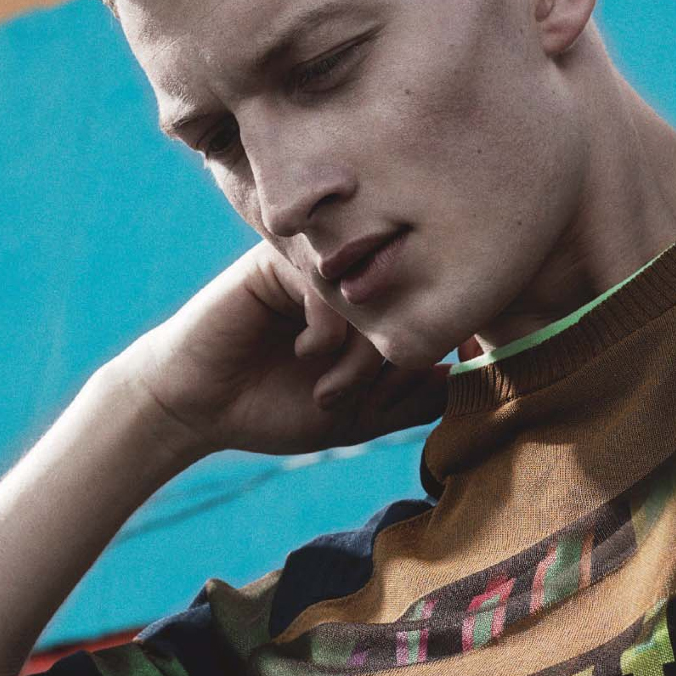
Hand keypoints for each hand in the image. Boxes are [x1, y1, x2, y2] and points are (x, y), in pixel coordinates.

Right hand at [114, 240, 455, 461]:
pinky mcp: (282, 260)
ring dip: (359, 358)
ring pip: (376, 299)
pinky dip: (327, 333)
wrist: (200, 405)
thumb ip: (415, 399)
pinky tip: (302, 355)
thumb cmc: (277, 407)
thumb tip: (475, 375)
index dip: (425, 366)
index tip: (392, 402)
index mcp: (376, 308)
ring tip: (328, 393)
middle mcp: (354, 281)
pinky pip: (332, 287)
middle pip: (413, 308)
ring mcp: (321, 267)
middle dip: (391, 370)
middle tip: (352, 403)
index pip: (434, 320)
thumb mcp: (361, 415)